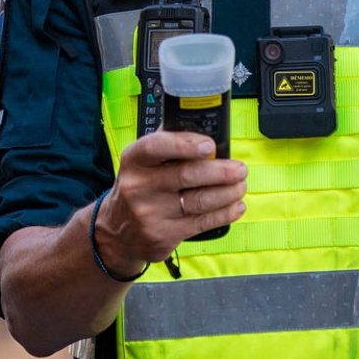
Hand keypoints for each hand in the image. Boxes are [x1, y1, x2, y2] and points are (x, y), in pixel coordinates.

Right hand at [92, 131, 246, 276]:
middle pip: (187, 175)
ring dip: (227, 193)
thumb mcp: (141, 162)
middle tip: (240, 169)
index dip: (186, 144)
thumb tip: (200, 123)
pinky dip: (224, 213)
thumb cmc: (139, 188)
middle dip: (220, 171)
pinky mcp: (163, 236)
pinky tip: (235, 206)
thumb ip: (166, 141)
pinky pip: (201, 223)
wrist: (117, 233)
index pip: (157, 146)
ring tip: (240, 186)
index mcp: (134, 160)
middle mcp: (138, 186)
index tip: (210, 145)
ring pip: (199, 201)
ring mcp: (150, 214)